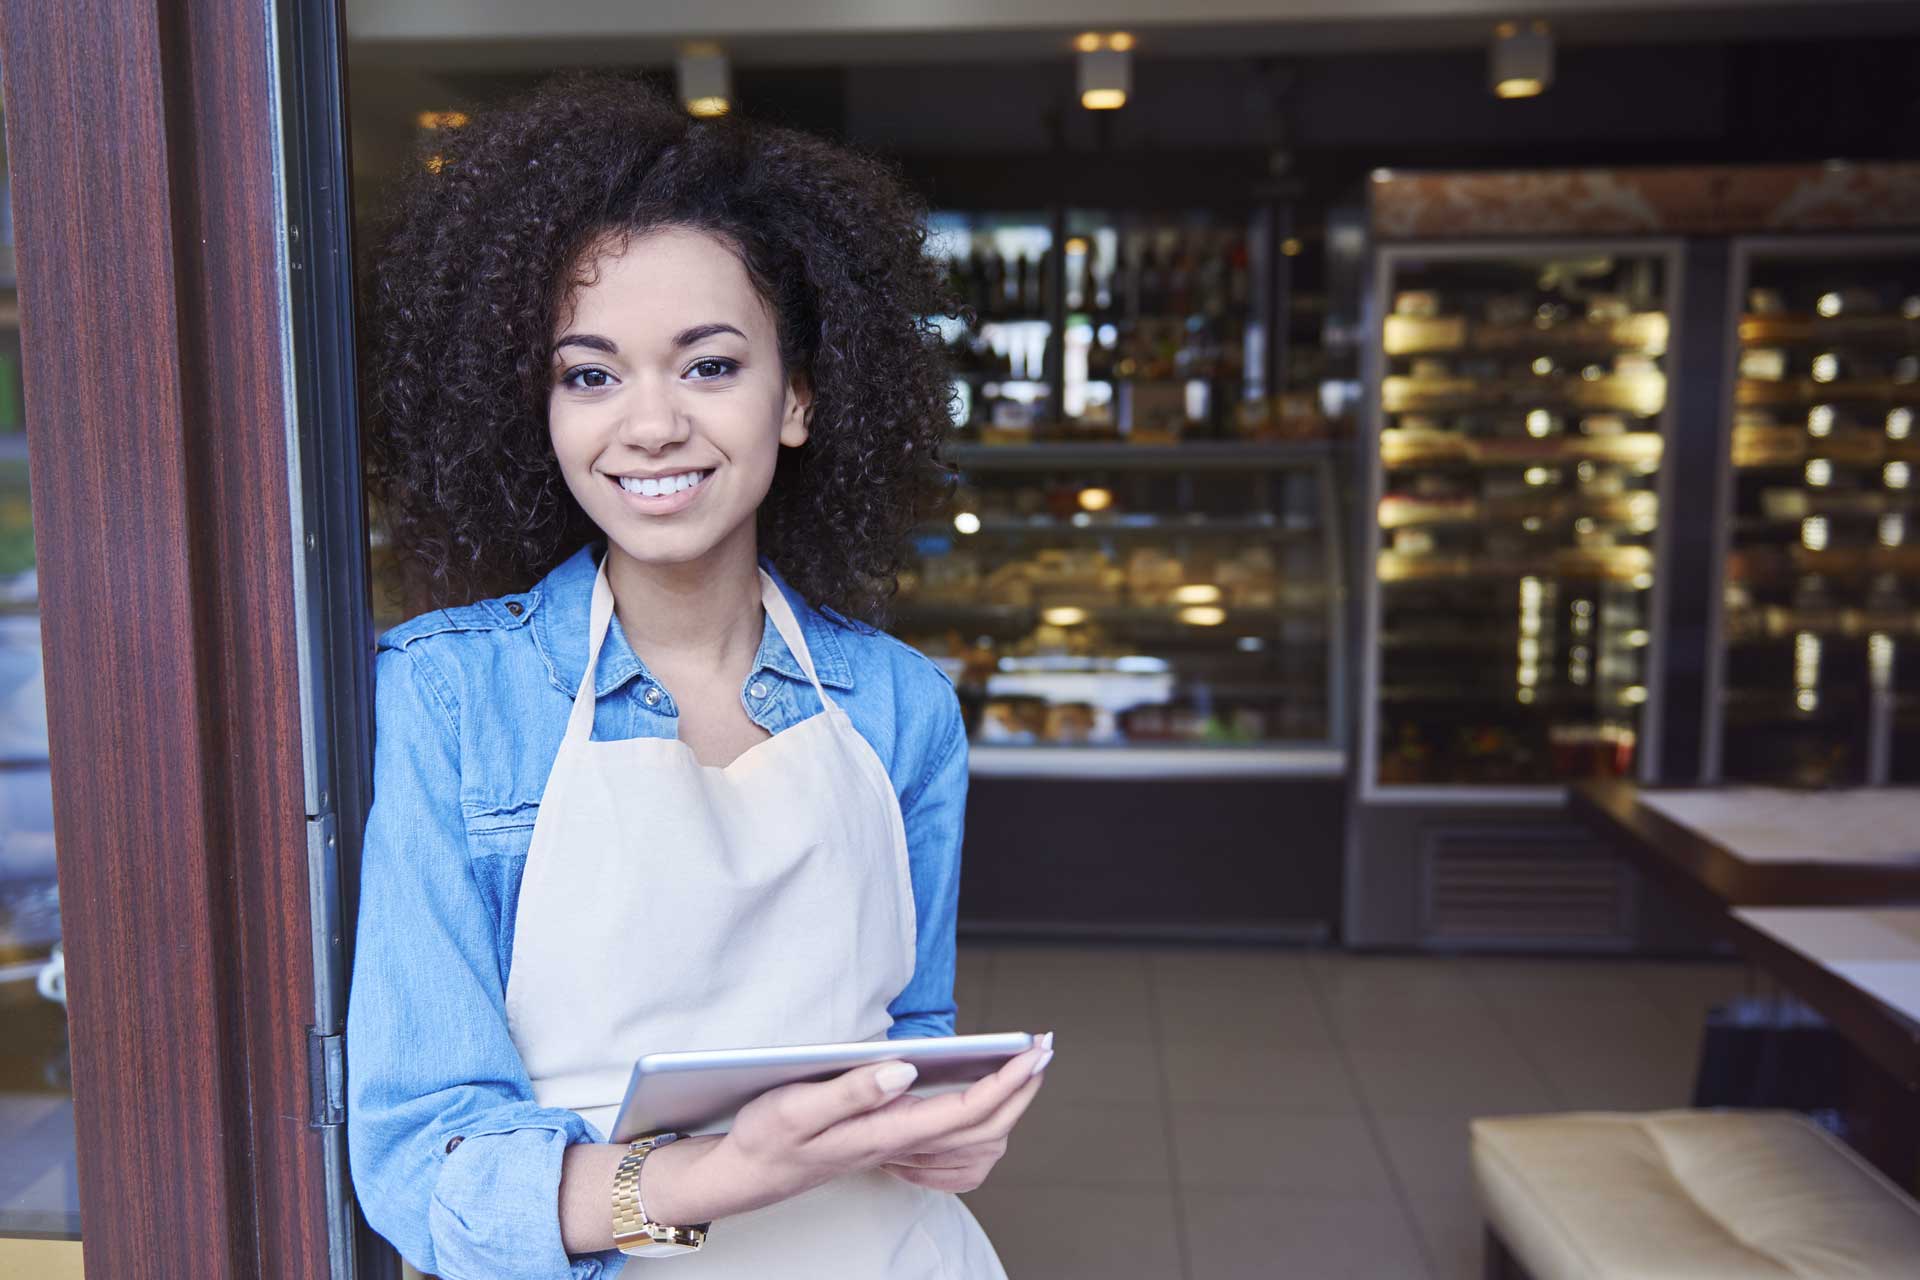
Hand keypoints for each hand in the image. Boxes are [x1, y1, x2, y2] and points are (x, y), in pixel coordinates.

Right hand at [640, 1034, 1053, 1225]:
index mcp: (884, 1132)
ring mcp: (898, 1151)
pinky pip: (954, 1148)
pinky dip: (980, 1126)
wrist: (747, 1173)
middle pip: (983, 1128)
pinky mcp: (891, 1147)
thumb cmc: (767, 1136)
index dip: (1005, 1082)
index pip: (963, 1111)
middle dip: (1020, 1088)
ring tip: (1023, 1066)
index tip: (1033, 1051)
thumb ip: (852, 1090)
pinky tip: (979, 1096)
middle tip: (1043, 1047)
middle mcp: (899, 1145)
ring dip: (1007, 1105)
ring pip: (974, 1142)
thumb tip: (907, 1070)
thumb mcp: (796, 1107)